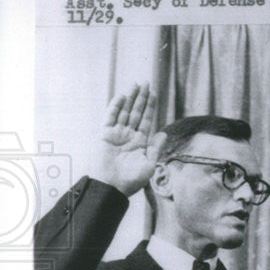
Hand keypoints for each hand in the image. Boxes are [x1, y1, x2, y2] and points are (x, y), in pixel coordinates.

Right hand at [95, 81, 160, 195]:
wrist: (112, 186)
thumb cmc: (132, 180)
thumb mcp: (149, 164)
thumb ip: (155, 148)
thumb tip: (164, 133)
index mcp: (141, 142)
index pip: (147, 120)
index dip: (151, 107)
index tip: (154, 94)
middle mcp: (129, 136)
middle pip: (136, 112)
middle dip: (141, 98)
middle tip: (146, 83)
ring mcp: (117, 134)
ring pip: (125, 112)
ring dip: (130, 98)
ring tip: (136, 84)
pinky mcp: (105, 135)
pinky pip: (111, 117)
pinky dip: (115, 107)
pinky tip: (122, 96)